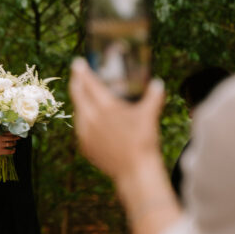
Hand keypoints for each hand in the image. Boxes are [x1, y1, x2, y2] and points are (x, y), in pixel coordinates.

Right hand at [0, 133, 18, 157]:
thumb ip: (0, 134)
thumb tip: (10, 133)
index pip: (8, 133)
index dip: (13, 133)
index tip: (17, 133)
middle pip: (10, 138)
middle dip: (15, 138)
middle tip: (18, 138)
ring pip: (10, 144)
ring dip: (14, 144)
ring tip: (15, 143)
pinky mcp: (0, 151)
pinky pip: (9, 151)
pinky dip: (12, 151)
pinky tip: (14, 150)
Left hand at [69, 58, 164, 181]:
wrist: (134, 170)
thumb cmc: (143, 140)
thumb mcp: (149, 115)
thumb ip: (153, 96)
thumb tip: (158, 83)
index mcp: (105, 107)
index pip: (88, 83)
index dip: (82, 71)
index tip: (77, 63)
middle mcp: (90, 118)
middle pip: (77, 95)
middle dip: (76, 83)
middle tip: (77, 75)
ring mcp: (85, 133)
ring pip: (78, 111)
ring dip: (80, 102)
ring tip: (84, 97)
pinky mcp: (84, 146)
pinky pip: (81, 128)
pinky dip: (84, 120)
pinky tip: (90, 120)